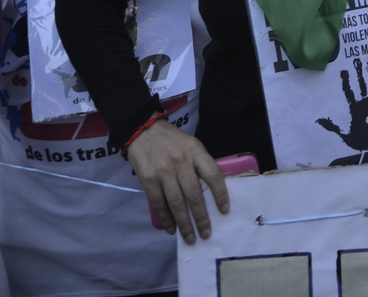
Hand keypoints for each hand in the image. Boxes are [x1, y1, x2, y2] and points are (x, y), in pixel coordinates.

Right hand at [126, 118, 228, 243]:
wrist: (143, 130)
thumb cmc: (171, 140)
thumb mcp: (190, 145)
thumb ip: (199, 164)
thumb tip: (210, 191)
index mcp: (195, 151)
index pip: (213, 174)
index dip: (220, 194)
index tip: (224, 211)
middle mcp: (181, 162)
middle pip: (195, 194)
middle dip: (201, 217)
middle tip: (206, 233)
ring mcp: (164, 171)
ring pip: (177, 203)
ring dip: (185, 224)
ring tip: (190, 238)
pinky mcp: (149, 180)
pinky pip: (159, 204)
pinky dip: (166, 219)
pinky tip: (172, 229)